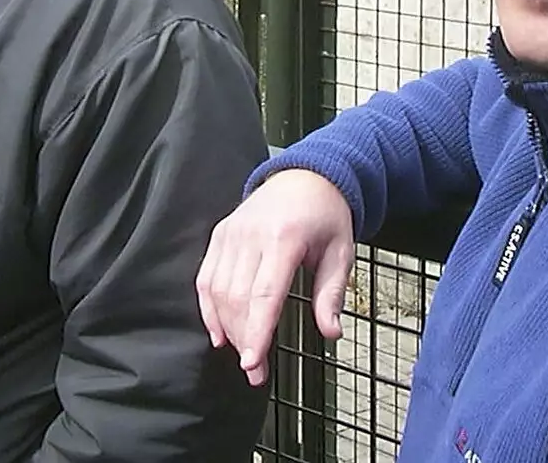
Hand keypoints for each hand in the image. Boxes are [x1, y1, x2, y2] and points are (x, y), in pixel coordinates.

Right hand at [196, 169, 354, 386]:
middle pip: (238, 298)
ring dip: (227, 328)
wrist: (306, 175)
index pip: (264, 294)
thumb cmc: (326, 215)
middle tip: (256, 372)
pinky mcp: (220, 234)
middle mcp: (252, 234)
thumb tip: (331, 331)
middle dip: (244, 340)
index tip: (253, 363)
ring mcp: (231, 233)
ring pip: (218, 290)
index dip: (256, 332)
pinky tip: (219, 332)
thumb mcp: (341, 251)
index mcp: (285, 237)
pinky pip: (206, 277)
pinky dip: (208, 308)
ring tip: (243, 355)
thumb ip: (331, 293)